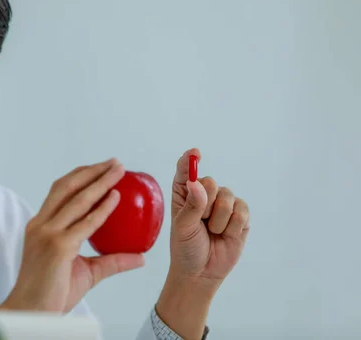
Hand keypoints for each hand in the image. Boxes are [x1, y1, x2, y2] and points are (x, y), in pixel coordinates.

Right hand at [0, 159, 144, 312]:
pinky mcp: (57, 247)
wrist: (32, 312)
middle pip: (67, 187)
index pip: (60, 191)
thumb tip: (140, 257)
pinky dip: (101, 208)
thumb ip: (111, 261)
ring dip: (99, 181)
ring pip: (76, 200)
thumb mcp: (86, 272)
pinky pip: (84, 224)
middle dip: (92, 171)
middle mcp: (41, 225)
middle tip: (115, 162)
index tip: (101, 168)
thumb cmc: (52, 293)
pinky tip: (115, 198)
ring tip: (118, 171)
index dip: (81, 176)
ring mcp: (47, 234)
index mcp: (41, 226)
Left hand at [168, 148, 249, 283]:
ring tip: (212, 232)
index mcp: (184, 193)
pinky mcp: (241, 215)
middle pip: (210, 182)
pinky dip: (233, 226)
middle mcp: (204, 194)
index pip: (186, 170)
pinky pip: (242, 211)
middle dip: (205, 204)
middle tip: (200, 222)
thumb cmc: (185, 247)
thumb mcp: (183, 227)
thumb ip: (191, 205)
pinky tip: (226, 235)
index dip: (190, 160)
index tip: (194, 153)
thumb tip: (197, 183)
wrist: (202, 272)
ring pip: (227, 197)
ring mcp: (224, 203)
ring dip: (218, 219)